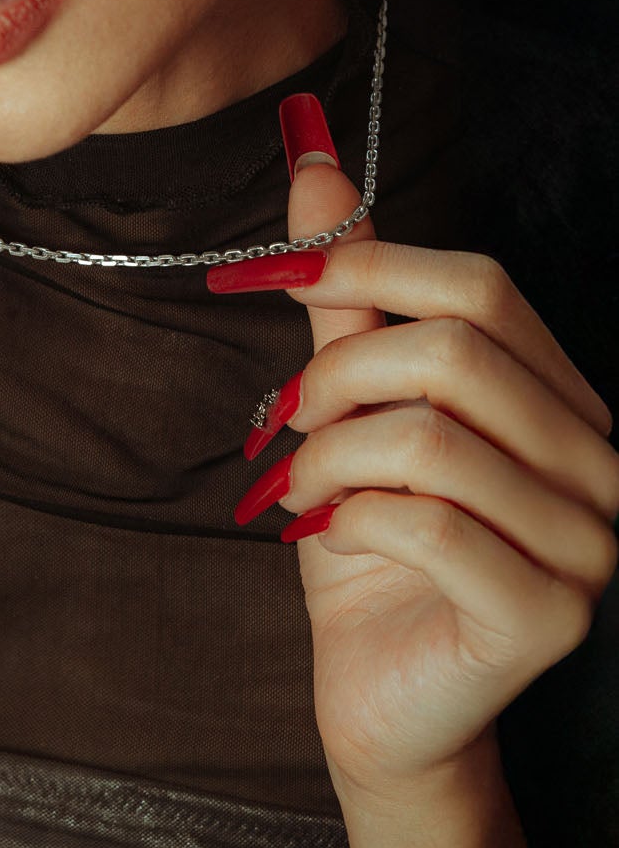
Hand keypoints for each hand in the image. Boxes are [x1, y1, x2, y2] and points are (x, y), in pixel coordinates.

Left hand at [219, 93, 618, 801]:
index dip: (361, 265)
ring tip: (298, 485)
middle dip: (336, 375)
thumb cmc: (365, 539)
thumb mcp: (346, 400)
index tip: (261, 278)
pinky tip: (321, 534)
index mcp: (555, 396)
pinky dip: (346, 515)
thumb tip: (313, 161)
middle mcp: (595, 460)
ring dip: (329, 454)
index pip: (479, 285)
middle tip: (280, 417)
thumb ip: (343, 292)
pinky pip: (428, 523)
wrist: (377, 687)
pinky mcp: (551, 616)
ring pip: (432, 435)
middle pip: (456, 349)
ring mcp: (589, 542)